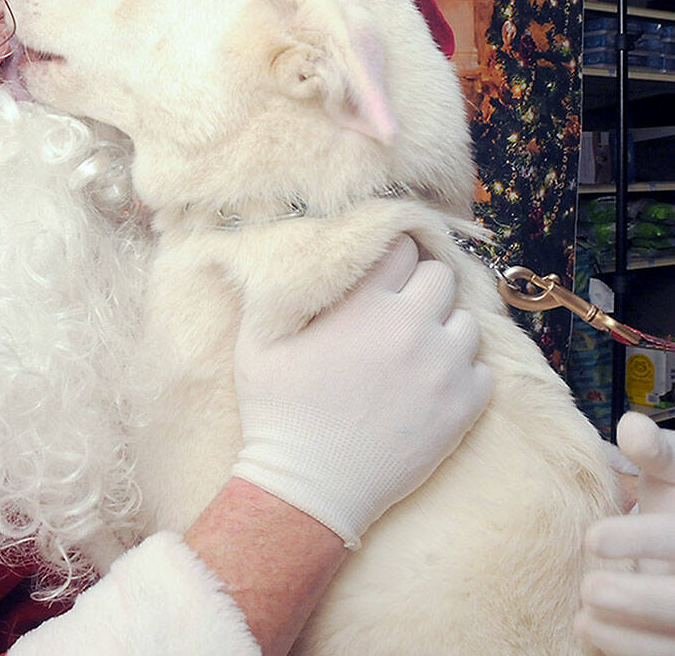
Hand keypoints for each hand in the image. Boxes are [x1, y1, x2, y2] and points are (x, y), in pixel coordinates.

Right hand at [230, 236, 490, 546]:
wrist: (311, 488)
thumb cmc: (277, 414)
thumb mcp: (256, 345)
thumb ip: (274, 294)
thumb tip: (283, 260)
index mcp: (364, 305)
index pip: (401, 248)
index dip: (390, 256)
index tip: (380, 273)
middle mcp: (411, 328)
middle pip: (441, 276)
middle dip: (420, 287)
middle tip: (399, 308)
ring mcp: (443, 368)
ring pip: (467, 322)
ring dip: (444, 328)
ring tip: (416, 348)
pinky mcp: (463, 407)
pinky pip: (482, 370)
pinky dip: (462, 372)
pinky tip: (430, 383)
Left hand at [577, 412, 674, 655]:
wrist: (671, 551)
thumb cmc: (670, 512)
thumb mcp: (673, 480)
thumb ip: (657, 455)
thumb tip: (633, 426)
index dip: (642, 541)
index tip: (592, 537)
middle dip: (642, 597)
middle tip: (591, 587)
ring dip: (632, 630)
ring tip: (584, 611)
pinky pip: (663, 655)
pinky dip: (628, 647)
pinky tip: (588, 627)